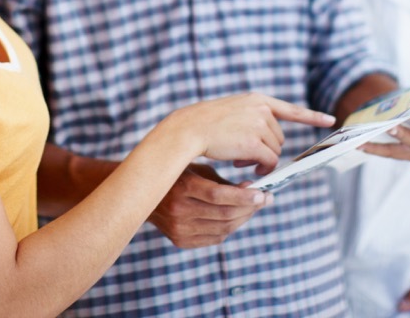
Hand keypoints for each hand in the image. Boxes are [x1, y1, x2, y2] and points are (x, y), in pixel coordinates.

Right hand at [148, 164, 269, 247]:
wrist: (143, 195)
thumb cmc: (178, 176)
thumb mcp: (197, 170)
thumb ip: (222, 182)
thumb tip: (252, 190)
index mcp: (182, 187)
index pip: (218, 195)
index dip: (244, 197)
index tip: (263, 193)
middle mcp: (178, 210)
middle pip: (224, 214)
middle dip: (250, 208)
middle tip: (266, 199)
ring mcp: (178, 228)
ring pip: (222, 228)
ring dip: (243, 218)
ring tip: (254, 207)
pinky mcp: (179, 240)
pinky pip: (214, 238)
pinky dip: (230, 228)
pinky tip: (237, 217)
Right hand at [169, 93, 335, 174]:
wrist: (188, 128)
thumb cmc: (205, 123)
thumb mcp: (232, 112)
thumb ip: (252, 120)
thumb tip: (269, 147)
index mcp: (257, 100)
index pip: (291, 109)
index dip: (312, 116)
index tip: (330, 120)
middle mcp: (261, 109)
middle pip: (279, 138)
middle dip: (266, 150)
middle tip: (245, 157)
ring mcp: (259, 125)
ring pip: (274, 151)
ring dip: (261, 160)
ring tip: (240, 160)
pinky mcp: (254, 143)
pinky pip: (269, 161)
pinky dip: (262, 168)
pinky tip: (245, 168)